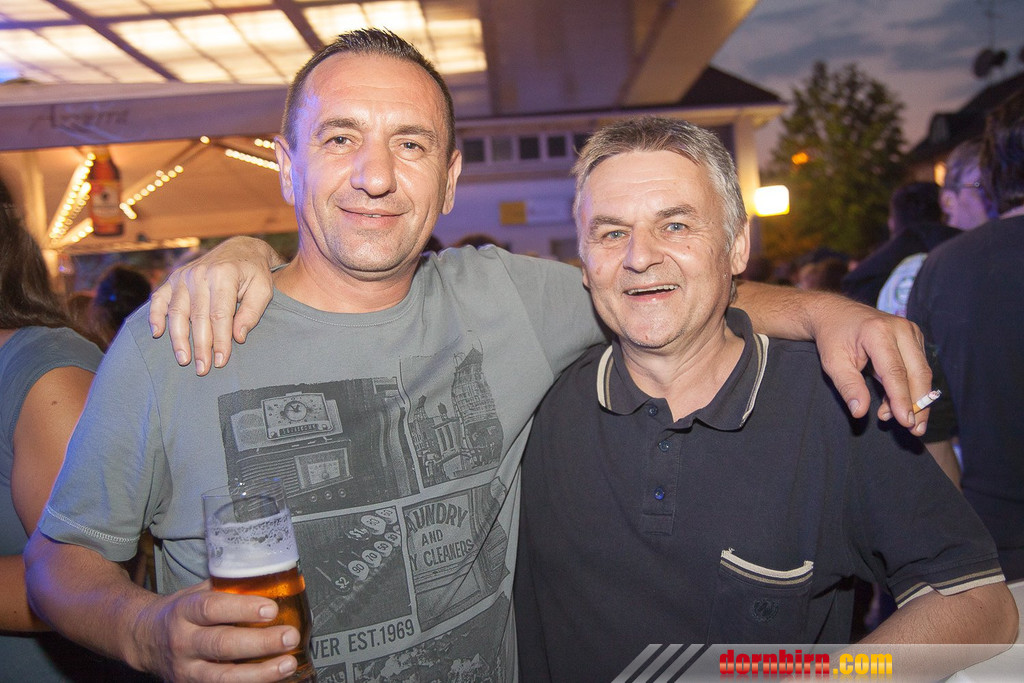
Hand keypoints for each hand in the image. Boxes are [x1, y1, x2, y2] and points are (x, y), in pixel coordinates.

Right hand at [131, 580, 301, 681]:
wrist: (144, 639)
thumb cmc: (181, 612)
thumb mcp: (197, 592)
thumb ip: (228, 587)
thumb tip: (269, 577)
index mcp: (184, 611)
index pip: (212, 609)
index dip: (243, 609)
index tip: (271, 608)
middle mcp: (183, 642)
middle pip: (222, 644)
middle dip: (260, 642)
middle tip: (289, 636)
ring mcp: (186, 670)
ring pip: (224, 676)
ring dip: (260, 672)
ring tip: (287, 663)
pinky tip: (272, 678)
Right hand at [149, 237, 280, 375]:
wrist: (241, 249)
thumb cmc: (255, 273)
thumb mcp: (263, 289)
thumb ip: (252, 312)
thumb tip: (238, 337)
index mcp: (224, 275)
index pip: (220, 315)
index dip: (220, 341)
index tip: (222, 361)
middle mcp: (200, 274)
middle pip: (197, 317)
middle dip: (200, 346)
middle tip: (202, 369)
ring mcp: (184, 276)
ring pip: (177, 311)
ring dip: (178, 338)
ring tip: (184, 360)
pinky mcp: (174, 278)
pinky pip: (159, 298)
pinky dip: (155, 315)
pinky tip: (157, 333)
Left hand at [812, 302, 930, 435]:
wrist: (836, 313)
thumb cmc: (833, 338)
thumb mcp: (833, 362)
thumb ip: (848, 386)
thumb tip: (860, 412)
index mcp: (878, 332)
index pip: (896, 371)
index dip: (902, 399)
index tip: (906, 422)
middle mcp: (900, 329)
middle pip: (918, 372)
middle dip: (918, 404)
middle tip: (915, 429)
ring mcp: (911, 331)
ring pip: (922, 372)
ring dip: (915, 398)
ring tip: (903, 421)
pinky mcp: (914, 338)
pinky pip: (919, 367)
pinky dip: (911, 388)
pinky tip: (895, 404)